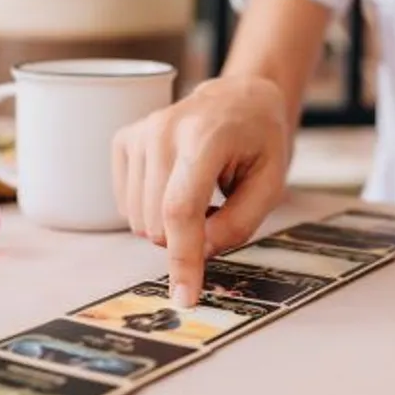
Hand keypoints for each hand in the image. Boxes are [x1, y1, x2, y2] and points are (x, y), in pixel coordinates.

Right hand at [112, 76, 291, 307]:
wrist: (239, 98)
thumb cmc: (259, 141)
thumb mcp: (270, 183)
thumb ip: (238, 223)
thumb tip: (199, 252)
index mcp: (205, 137)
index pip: (180, 209)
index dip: (182, 259)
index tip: (185, 296)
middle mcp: (163, 130)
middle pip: (156, 222)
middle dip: (185, 238)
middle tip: (217, 212)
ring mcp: (139, 133)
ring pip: (137, 219)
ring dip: (169, 224)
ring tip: (199, 194)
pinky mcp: (124, 140)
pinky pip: (125, 204)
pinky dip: (151, 209)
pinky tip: (176, 186)